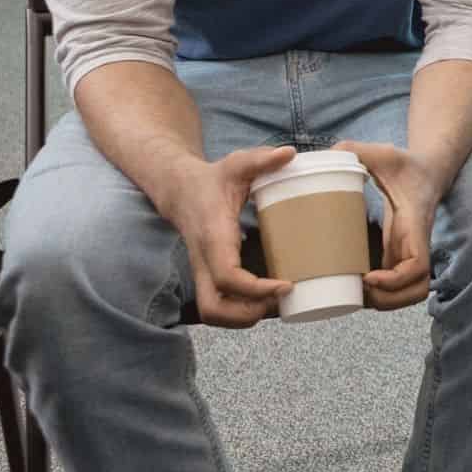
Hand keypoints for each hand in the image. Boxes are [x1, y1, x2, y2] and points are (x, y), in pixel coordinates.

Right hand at [157, 146, 297, 328]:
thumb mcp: (237, 163)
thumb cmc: (213, 179)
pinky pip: (218, 305)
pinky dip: (240, 312)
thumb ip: (262, 159)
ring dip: (243, 318)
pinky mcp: (207, 276)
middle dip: (247, 314)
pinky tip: (267, 300)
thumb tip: (290, 154)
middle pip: (213, 308)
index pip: (227, 276)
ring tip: (277, 303)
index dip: (256, 289)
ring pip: (212, 312)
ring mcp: (202, 271)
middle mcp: (203, 260)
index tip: (287, 285)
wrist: (180, 189)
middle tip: (281, 300)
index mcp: (213, 236)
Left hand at [334, 141, 439, 309]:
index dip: (395, 280)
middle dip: (389, 300)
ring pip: (411, 292)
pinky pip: (398, 285)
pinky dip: (384, 294)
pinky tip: (359, 289)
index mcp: (414, 225)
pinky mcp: (401, 254)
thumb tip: (325, 155)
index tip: (367, 278)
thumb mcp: (381, 153)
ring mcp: (410, 252)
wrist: (428, 170)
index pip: (417, 266)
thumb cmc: (405, 164)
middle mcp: (416, 245)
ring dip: (387, 301)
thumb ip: (354, 150)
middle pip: (416, 290)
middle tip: (359, 292)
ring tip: (357, 295)